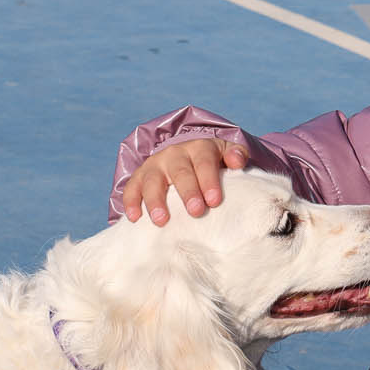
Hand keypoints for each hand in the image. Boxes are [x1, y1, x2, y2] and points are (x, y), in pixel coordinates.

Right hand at [119, 138, 248, 223]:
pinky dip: (131, 201)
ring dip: (155, 200)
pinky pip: (132, 187)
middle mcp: (174, 153)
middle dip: (187, 191)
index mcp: (198, 148)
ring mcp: (155, 165)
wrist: (186, 156)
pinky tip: (134, 218)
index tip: (214, 201)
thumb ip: (236, 155)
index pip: (204, 162)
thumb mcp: (226, 153)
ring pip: (152, 180)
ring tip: (161, 221)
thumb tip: (238, 161)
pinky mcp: (139, 177)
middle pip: (179, 172)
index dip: (208, 180)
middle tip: (195, 212)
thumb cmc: (210, 163)